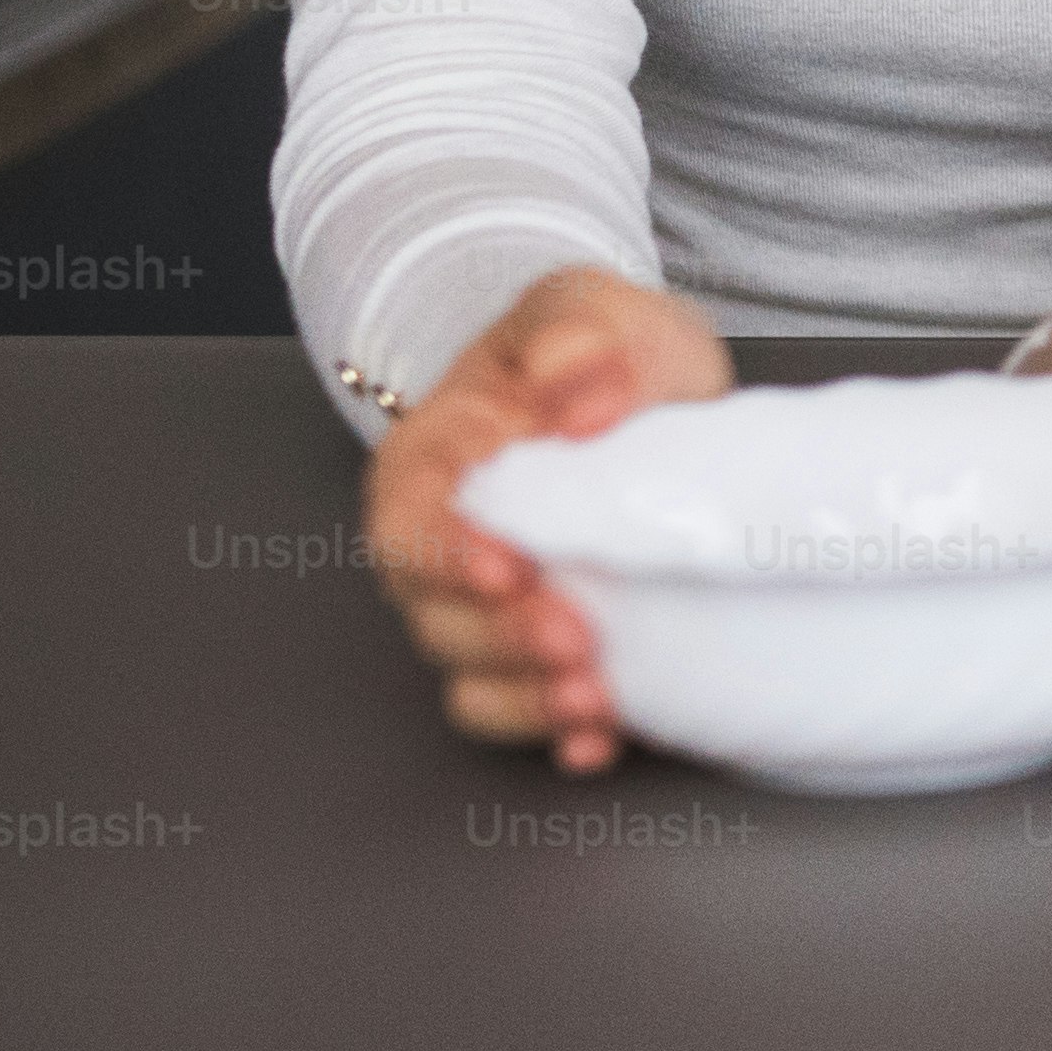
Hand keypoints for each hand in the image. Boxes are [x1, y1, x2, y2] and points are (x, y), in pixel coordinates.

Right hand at [362, 264, 733, 770]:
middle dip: (497, 635)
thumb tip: (577, 387)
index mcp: (433, 462)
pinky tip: (598, 740)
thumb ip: (575, 335)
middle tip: (570, 638)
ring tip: (592, 698)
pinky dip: (555, 733)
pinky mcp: (542, 647)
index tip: (508, 567)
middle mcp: (442, 546)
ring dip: (526, 695)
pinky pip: (522, 707)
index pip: (416, 517)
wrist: (636, 385)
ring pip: (470, 671)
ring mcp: (485, 606)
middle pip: (435, 610)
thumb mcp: (587, 310)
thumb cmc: (595, 350)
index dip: (451, 551)